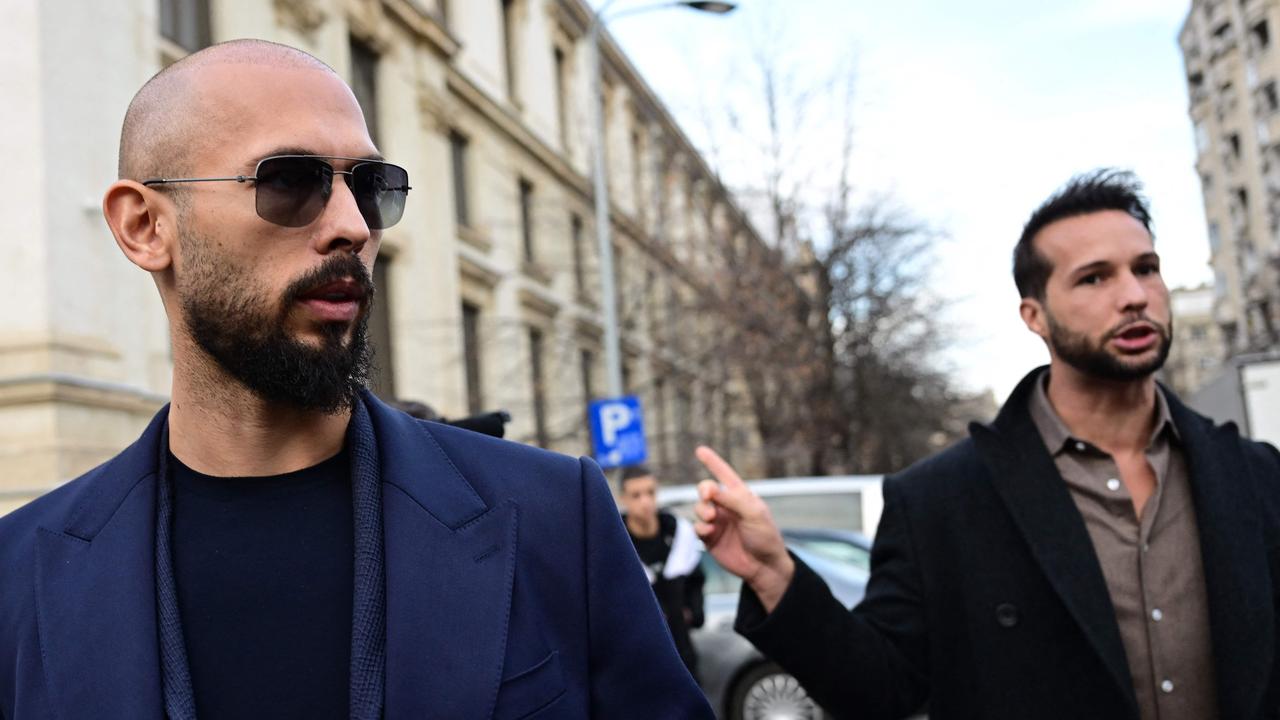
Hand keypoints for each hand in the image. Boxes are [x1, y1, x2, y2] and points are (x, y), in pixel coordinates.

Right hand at [693, 446, 794, 611]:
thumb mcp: (754, 513)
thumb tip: (710, 488)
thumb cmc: (765, 536)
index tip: (700, 450)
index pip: (724, 475)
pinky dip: (700, 527)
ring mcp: (717, 522)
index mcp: (740, 496)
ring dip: (702, 509)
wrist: (763, 566)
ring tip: (711, 517)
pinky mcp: (710, 538)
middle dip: (704, 490)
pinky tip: (709, 531)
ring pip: (699, 508)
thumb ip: (733, 499)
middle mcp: (727, 507)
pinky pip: (697, 527)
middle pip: (706, 490)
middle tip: (708, 496)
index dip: (713, 462)